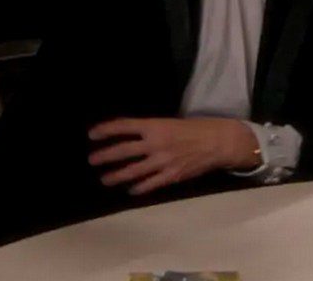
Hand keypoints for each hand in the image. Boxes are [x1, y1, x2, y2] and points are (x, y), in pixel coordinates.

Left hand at [88, 117, 259, 195]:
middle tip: (92, 159)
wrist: (221, 142)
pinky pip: (150, 184)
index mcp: (156, 126)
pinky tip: (131, 190)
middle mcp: (156, 144)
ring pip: (132, 171)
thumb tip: (134, 137)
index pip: (124, 126)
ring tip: (105, 179)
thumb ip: (154, 130)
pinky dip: (138, 187)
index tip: (92, 134)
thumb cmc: (199, 128)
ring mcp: (162, 162)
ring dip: (116, 175)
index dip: (106, 130)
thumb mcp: (173, 122)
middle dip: (104, 156)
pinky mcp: (171, 176)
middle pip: (123, 150)